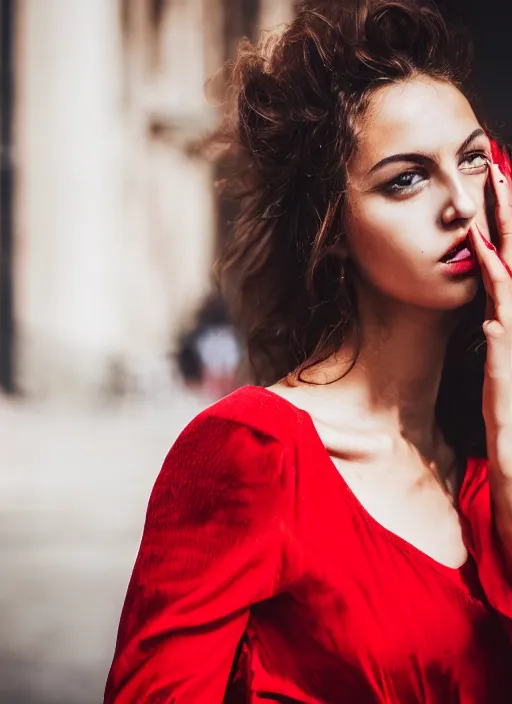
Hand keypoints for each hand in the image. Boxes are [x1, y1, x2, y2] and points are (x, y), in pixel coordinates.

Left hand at [470, 142, 511, 474]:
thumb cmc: (507, 399)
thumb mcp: (497, 355)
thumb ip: (494, 329)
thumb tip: (488, 312)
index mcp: (509, 313)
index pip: (505, 258)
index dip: (501, 221)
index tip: (493, 181)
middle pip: (511, 258)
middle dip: (505, 215)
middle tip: (496, 171)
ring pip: (507, 288)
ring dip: (498, 253)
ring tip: (486, 218)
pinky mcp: (506, 369)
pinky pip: (499, 337)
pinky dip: (495, 313)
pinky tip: (485, 291)